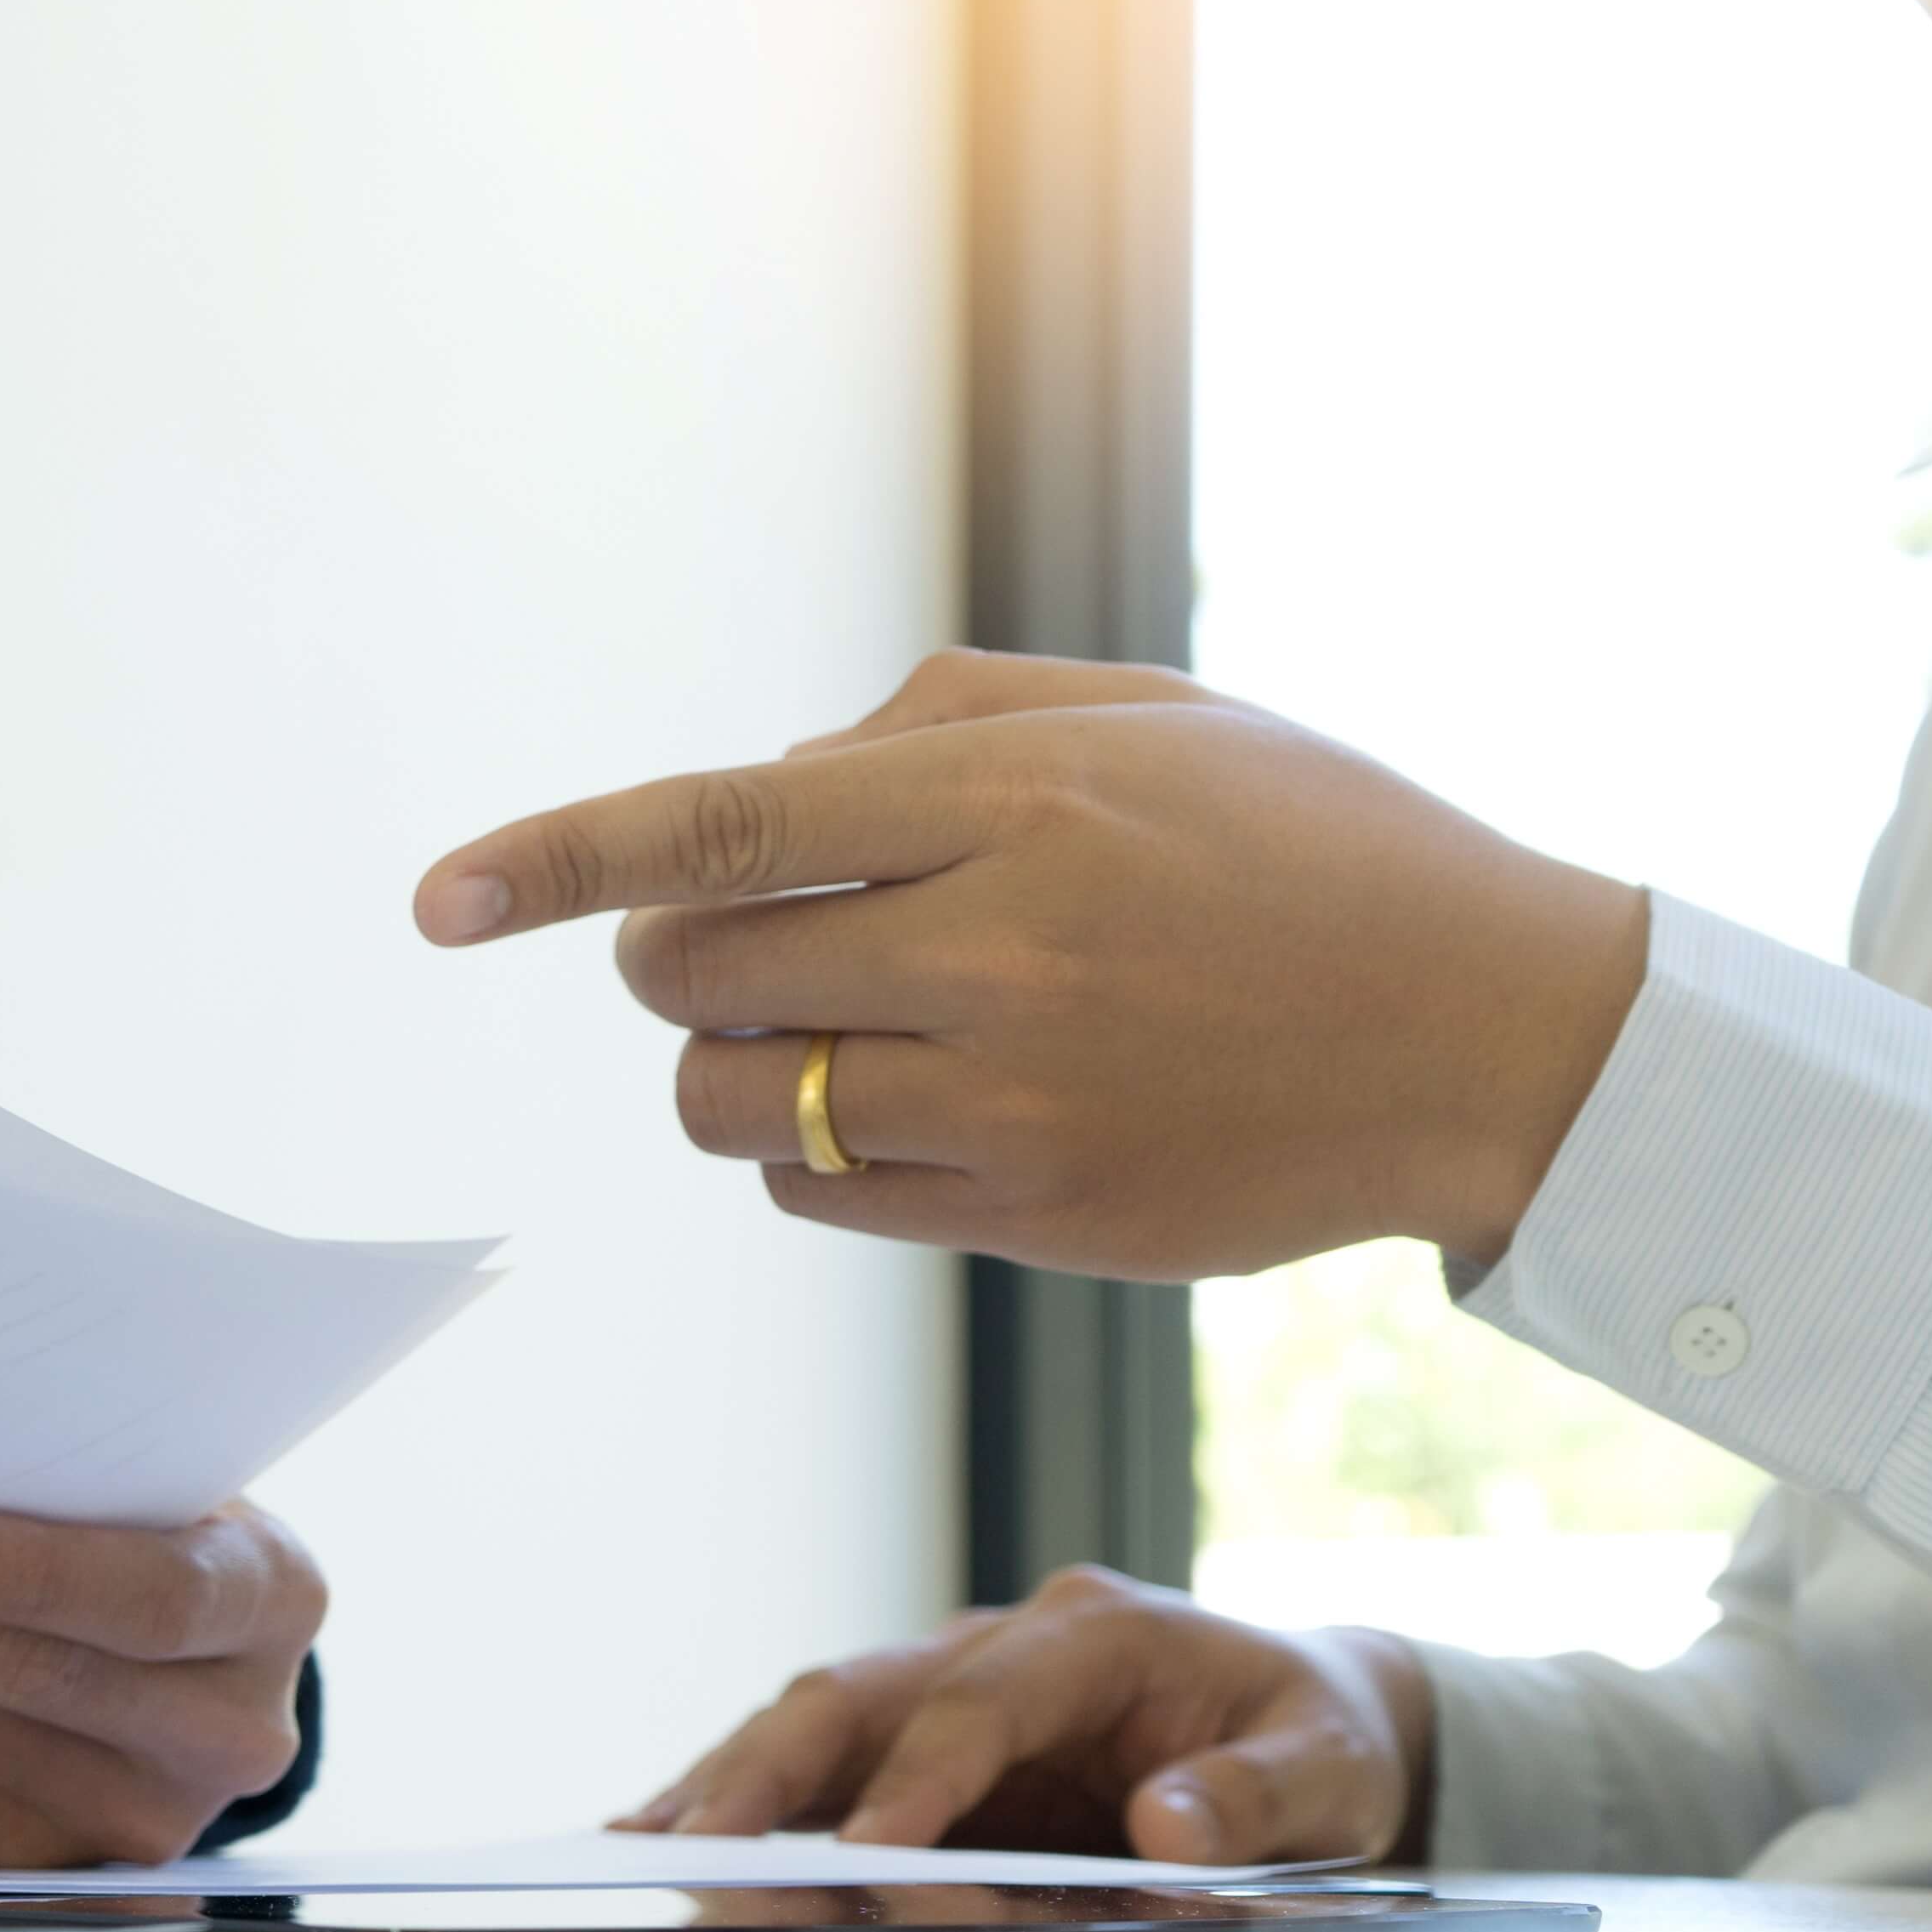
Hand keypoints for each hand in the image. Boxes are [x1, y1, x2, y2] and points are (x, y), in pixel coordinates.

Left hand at [0, 1474, 323, 1865]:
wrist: (159, 1657)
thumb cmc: (139, 1531)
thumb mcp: (147, 1488)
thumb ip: (64, 1463)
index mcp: (270, 1601)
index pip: (158, 1598)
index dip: (31, 1574)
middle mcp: (222, 1727)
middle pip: (25, 1670)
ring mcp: (131, 1814)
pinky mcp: (32, 1855)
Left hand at [410, 648, 1653, 1280]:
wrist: (1491, 1030)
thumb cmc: (1309, 846)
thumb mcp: (1147, 717)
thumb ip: (931, 726)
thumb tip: (761, 794)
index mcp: (1018, 801)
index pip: (720, 829)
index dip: (555, 860)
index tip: (440, 900)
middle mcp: (999, 953)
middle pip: (693, 976)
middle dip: (670, 955)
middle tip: (740, 938)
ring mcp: (1013, 1102)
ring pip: (734, 1102)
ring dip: (731, 1059)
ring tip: (834, 1018)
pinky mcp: (1032, 1214)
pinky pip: (818, 1192)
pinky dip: (810, 1146)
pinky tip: (904, 1099)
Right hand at [627, 1566, 1434, 1866]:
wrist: (1306, 1719)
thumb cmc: (1314, 1745)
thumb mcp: (1327, 1774)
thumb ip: (1257, 1800)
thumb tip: (1169, 1828)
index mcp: (1099, 1634)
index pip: (981, 1702)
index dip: (920, 1777)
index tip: (873, 1852)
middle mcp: (1003, 1643)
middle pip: (855, 1693)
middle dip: (771, 1771)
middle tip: (703, 1848)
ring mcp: (950, 1686)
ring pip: (813, 1724)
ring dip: (730, 1788)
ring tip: (644, 1848)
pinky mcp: (923, 1742)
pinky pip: (819, 1767)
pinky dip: (745, 1804)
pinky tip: (669, 1840)